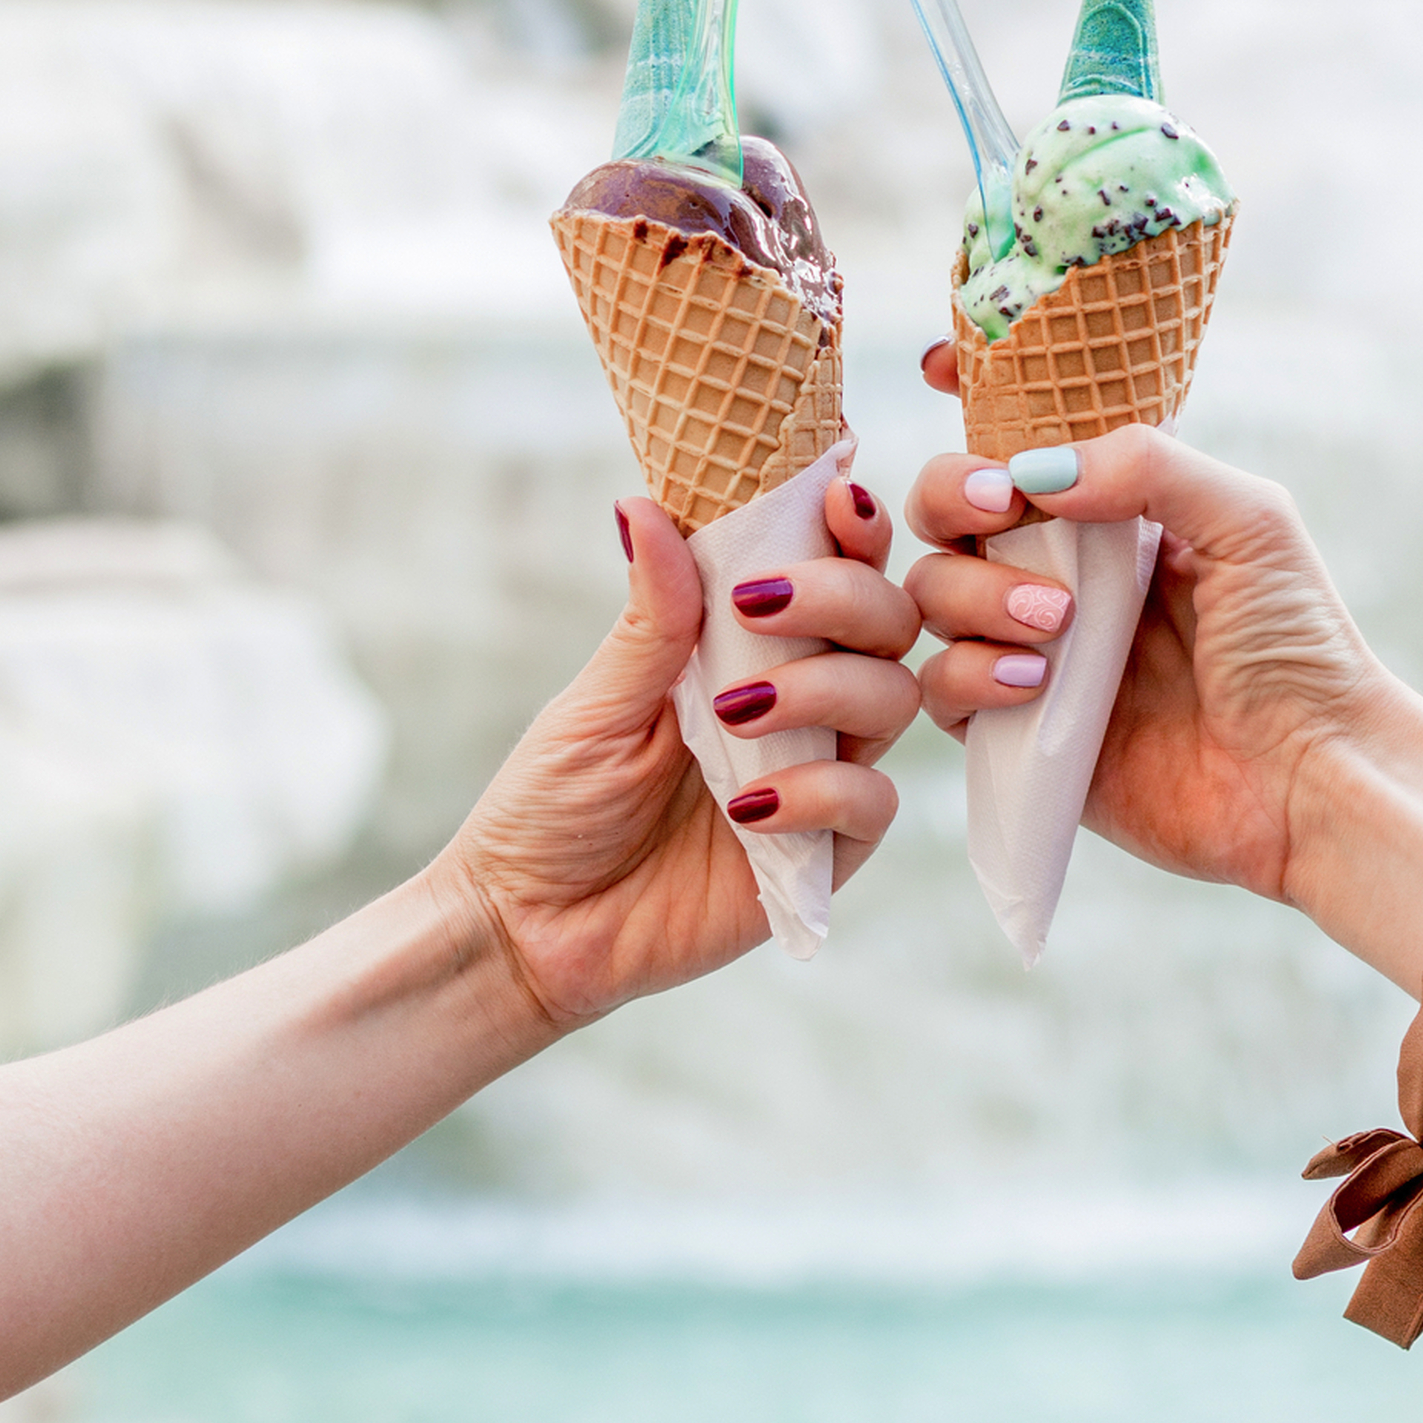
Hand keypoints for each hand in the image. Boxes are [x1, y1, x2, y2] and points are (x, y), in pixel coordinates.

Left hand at [428, 476, 918, 1037]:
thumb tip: (641, 502)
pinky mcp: (822, 854)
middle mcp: (800, 696)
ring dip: (826, 686)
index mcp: (748, 642)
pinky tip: (747, 808)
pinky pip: (872, 802)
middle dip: (843, 595)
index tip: (838, 495)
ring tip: (734, 714)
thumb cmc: (552, 803)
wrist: (529, 927)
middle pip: (888, 618)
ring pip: (894, 696)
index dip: (854, 527)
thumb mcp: (596, 703)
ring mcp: (818, 772)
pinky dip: (822, 790)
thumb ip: (651, 616)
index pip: (835, 564)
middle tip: (758, 605)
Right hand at [907, 357, 1422, 993]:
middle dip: (952, 495)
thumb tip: (1034, 468)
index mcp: (1115, 512)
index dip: (969, 404)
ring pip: (933, 593)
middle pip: (950, 509)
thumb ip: (1150, 466)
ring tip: (1058, 621)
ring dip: (973, 593)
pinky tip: (1033, 683)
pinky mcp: (1018, 733)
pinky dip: (967, 673)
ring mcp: (1035, 651)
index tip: (939, 371)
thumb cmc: (1300, 645)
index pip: (1018, 441)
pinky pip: (941, 688)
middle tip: (1000, 510)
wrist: (1313, 779)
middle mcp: (1062, 573)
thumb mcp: (1250, 523)